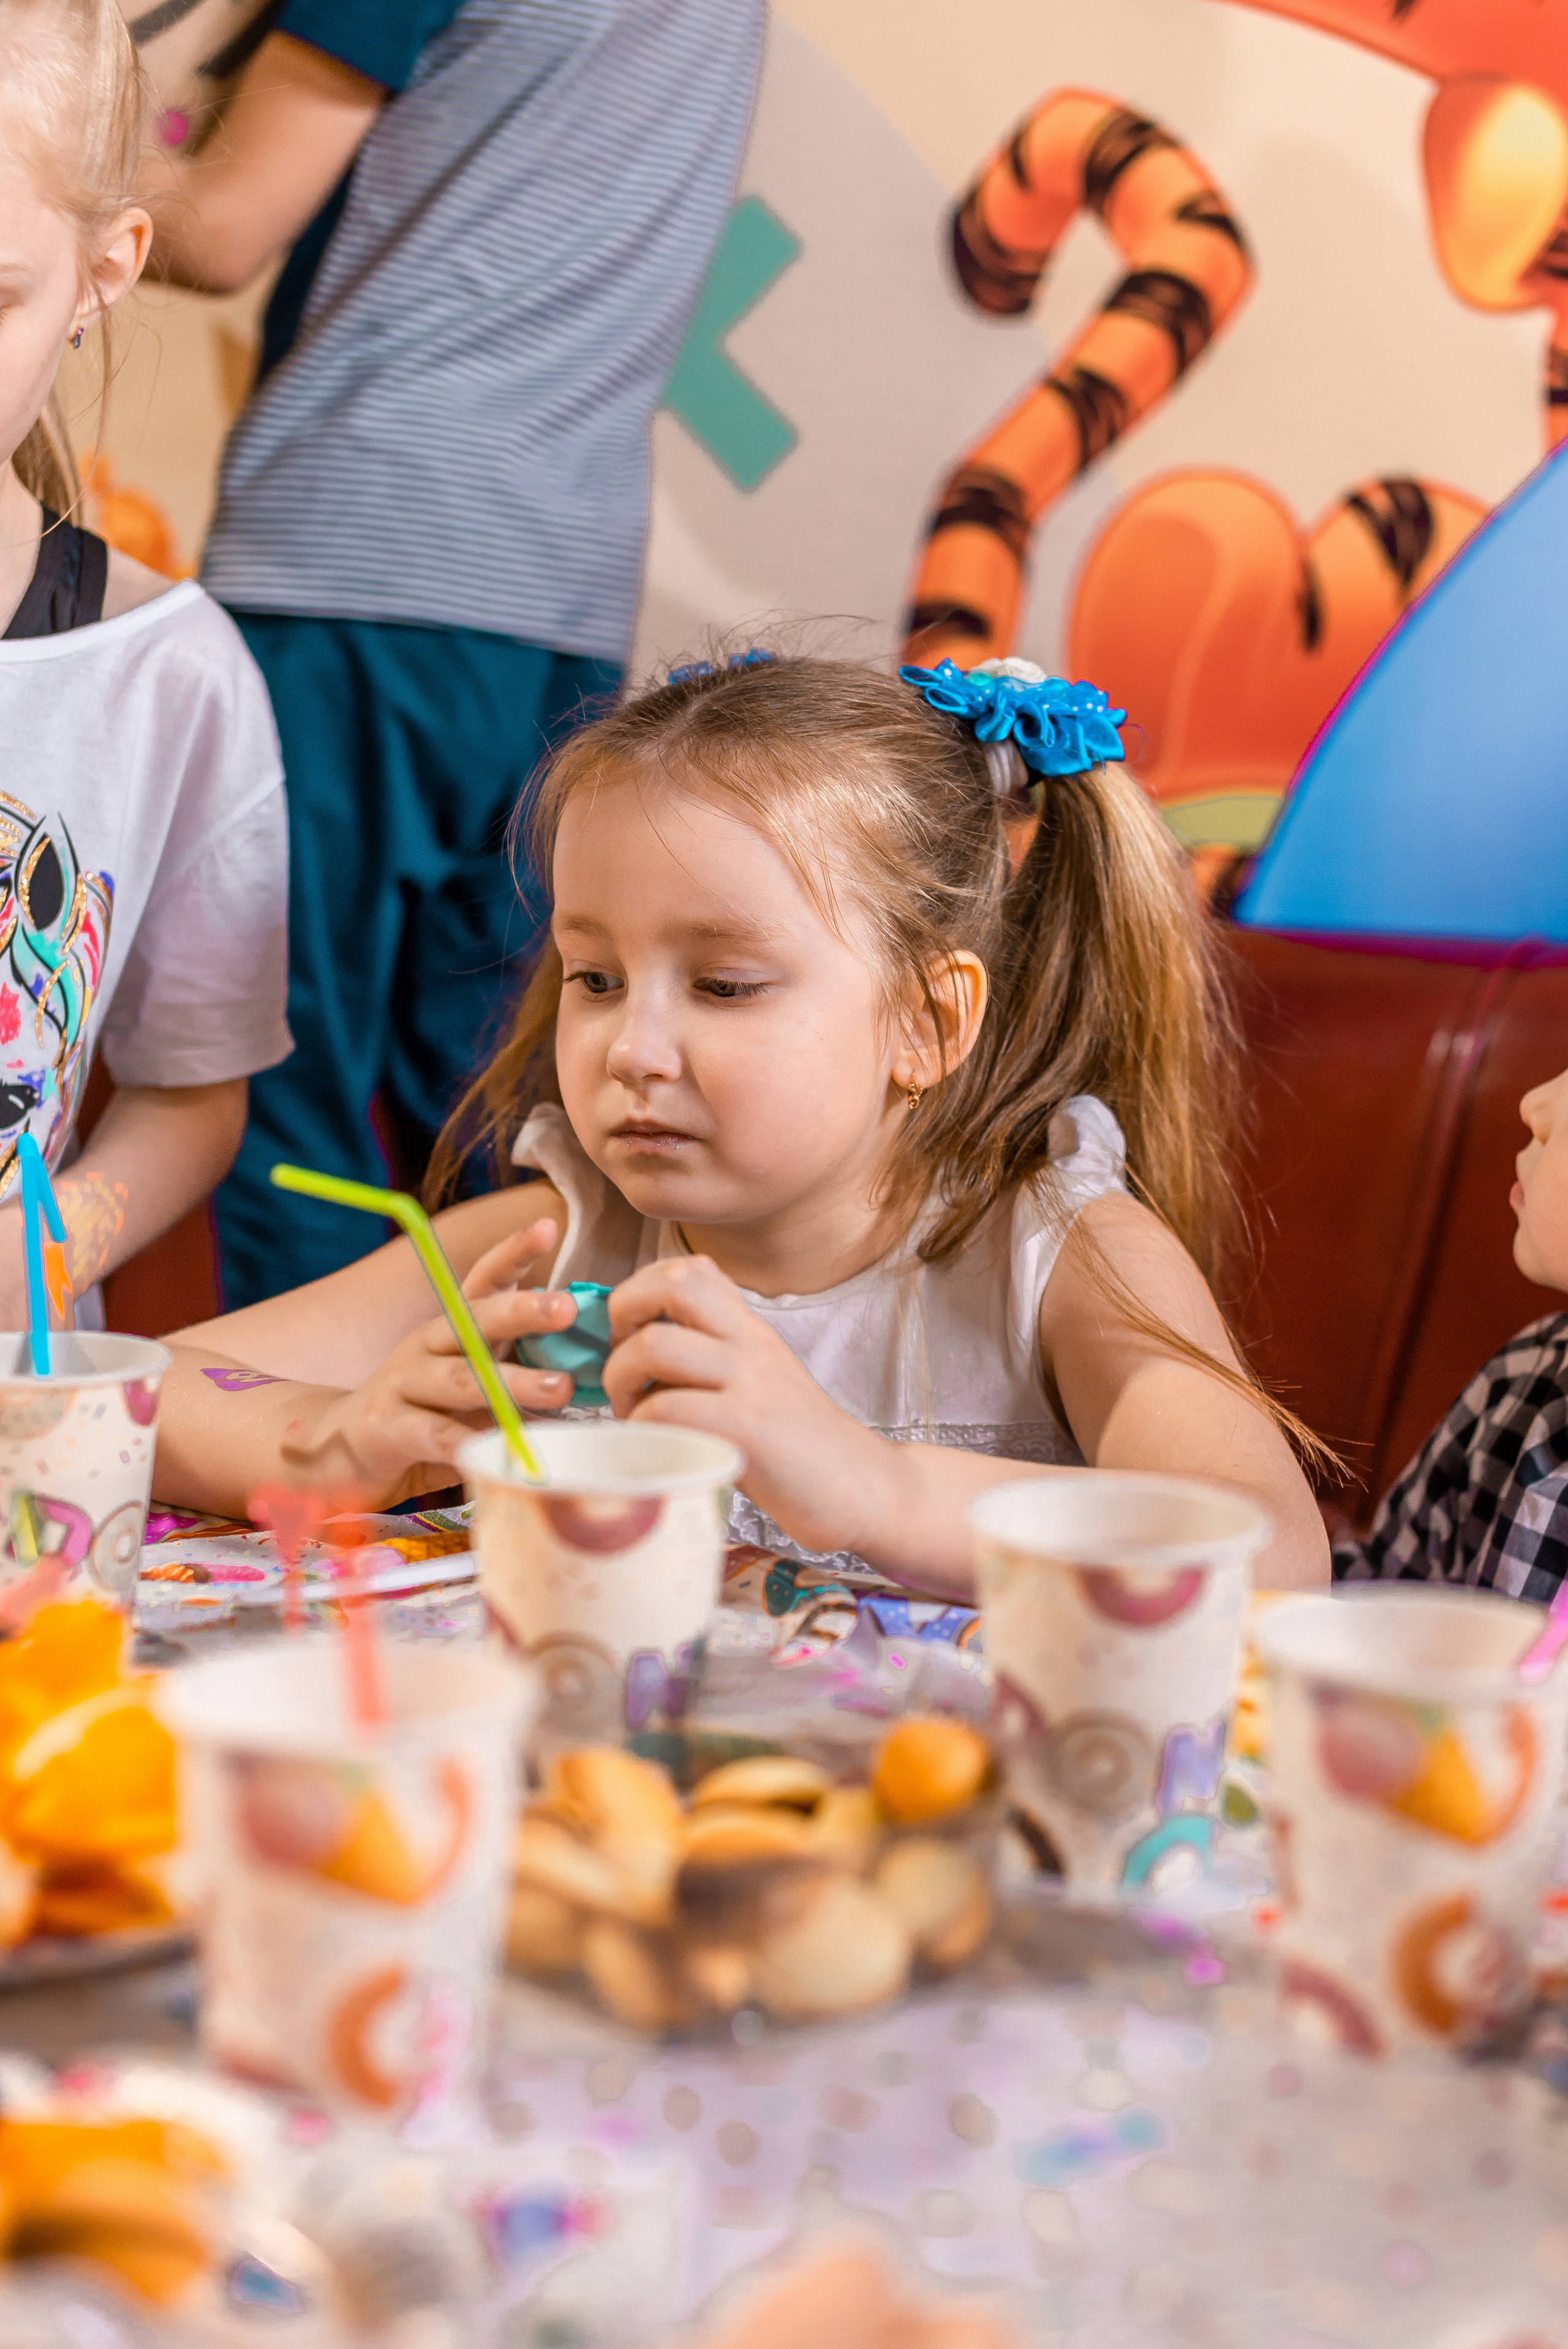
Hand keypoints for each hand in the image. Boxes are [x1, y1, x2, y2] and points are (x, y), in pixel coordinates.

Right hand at [303, 1218, 579, 1501]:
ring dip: (512, 1382)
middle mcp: (426, 1344)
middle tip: (568, 1308)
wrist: (344, 1446)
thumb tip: (587, 1372)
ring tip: (560, 1388)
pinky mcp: (387, 1428)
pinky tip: (507, 1452)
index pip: (484, 1280)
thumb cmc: (428, 1412)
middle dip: (523, 1311)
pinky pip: (436, 1435)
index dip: (513, 1252)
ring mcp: (403, 1383)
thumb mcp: (473, 1384)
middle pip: (475, 1320)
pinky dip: (473, 1444)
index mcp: (452, 1327)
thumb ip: (516, 1373)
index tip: (549, 1227)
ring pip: (462, 1378)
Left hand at [601, 1254, 888, 1556]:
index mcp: (750, 1330)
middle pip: (673, 1283)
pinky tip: (657, 1447)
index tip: (631, 1335)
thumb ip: (709, 1361)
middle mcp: (750, 1344)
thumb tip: (632, 1360)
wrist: (859, 1489)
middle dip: (624, 1314)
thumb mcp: (757, 1383)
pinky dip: (641, 1428)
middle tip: (624, 1363)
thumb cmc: (795, 1448)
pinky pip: (665, 1408)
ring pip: (654, 1344)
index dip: (642, 1290)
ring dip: (622, 1379)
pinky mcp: (744, 1430)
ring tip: (634, 1413)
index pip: (690, 1268)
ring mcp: (749, 1383)